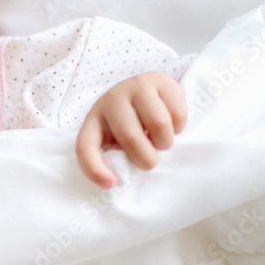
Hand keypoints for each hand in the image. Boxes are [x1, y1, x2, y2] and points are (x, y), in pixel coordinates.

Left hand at [76, 72, 186, 188]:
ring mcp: (137, 86)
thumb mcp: (113, 138)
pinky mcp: (162, 80)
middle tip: (150, 159)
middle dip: (145, 157)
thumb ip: (112, 155)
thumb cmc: (130, 121)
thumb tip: (115, 181)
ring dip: (164, 142)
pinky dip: (178, 127)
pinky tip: (170, 122)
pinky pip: (177, 114)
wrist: (149, 90)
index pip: (85, 145)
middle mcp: (112, 99)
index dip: (95, 169)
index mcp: (94, 118)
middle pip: (130, 137)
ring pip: (158, 124)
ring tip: (160, 139)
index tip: (112, 184)